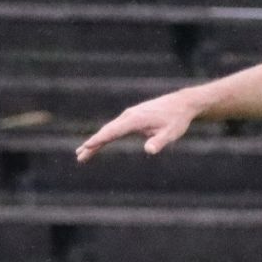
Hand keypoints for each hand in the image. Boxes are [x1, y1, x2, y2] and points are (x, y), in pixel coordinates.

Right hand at [76, 90, 201, 161]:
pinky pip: (115, 128)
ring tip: (83, 153)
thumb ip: (159, 142)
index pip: (112, 132)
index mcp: (135, 120)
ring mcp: (129, 115)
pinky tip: (100, 142)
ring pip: (109, 129)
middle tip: (79, 157)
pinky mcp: (132, 117)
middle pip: (106, 131)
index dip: (98, 140)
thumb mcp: (171, 133)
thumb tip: (149, 150)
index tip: (86, 147)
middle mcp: (129, 115)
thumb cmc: (177, 120)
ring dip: (96, 141)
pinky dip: (105, 136)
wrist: (182, 103)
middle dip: (92, 144)